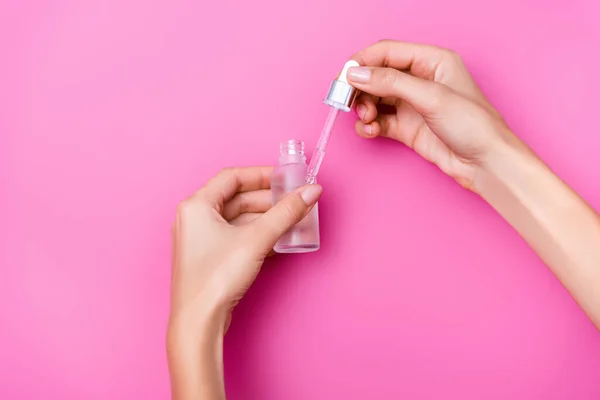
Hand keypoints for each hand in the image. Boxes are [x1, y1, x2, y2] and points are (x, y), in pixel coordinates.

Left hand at [168, 166, 321, 338]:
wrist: (199, 322)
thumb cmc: (216, 278)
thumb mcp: (257, 239)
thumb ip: (287, 213)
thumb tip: (311, 192)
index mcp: (196, 205)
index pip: (232, 177)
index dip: (262, 175)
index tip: (286, 179)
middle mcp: (194, 218)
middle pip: (237, 198)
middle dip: (268, 199)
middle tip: (293, 200)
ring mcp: (201, 239)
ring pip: (238, 218)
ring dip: (266, 218)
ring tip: (292, 220)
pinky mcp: (209, 257)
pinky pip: (236, 236)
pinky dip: (257, 234)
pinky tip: (279, 239)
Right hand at [346, 40, 523, 189]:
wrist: (485, 164)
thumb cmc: (473, 126)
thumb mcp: (431, 98)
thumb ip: (390, 83)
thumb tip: (356, 74)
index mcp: (432, 61)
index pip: (387, 52)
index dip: (362, 62)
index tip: (344, 77)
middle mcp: (420, 80)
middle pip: (376, 75)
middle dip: (360, 88)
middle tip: (346, 102)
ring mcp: (411, 104)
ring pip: (374, 98)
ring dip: (363, 108)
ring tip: (366, 119)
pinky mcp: (406, 127)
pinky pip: (378, 120)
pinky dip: (369, 125)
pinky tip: (370, 131)